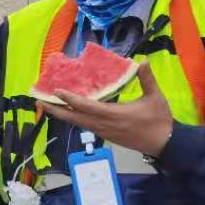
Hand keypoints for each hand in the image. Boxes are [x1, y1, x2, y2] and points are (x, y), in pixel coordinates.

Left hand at [39, 62, 174, 156]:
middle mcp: (104, 125)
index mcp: (114, 115)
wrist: (165, 143)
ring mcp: (103, 132)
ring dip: (62, 115)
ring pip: (78, 123)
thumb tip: (142, 60)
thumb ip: (147, 79)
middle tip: (39, 101)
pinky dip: (73, 119)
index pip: (88, 107)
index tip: (57, 91)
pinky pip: (85, 126)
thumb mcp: (155, 97)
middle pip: (75, 118)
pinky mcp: (105, 136)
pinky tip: (67, 113)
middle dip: (56, 110)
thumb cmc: (159, 120)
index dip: (71, 100)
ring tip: (47, 105)